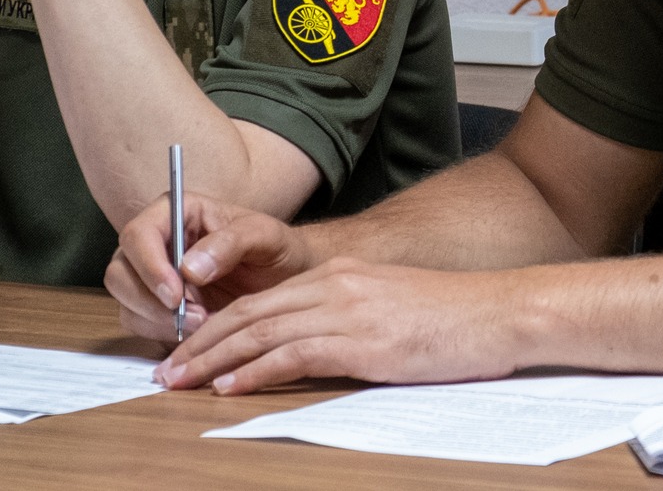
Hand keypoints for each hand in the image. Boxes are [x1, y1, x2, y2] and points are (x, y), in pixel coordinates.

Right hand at [105, 192, 317, 342]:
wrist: (285, 280)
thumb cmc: (275, 249)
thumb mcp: (264, 236)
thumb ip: (231, 242)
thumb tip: (189, 268)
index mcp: (176, 212)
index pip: (138, 234)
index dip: (149, 265)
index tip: (176, 294)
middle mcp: (156, 242)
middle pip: (120, 271)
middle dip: (149, 301)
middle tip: (192, 317)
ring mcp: (151, 275)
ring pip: (125, 301)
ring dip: (156, 321)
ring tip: (201, 324)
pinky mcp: (155, 306)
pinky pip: (138, 323)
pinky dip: (160, 334)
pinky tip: (195, 333)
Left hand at [155, 260, 523, 393]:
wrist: (499, 312)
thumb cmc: (452, 319)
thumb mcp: (387, 310)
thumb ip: (345, 322)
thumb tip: (306, 353)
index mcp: (337, 276)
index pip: (259, 300)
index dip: (215, 326)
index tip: (185, 350)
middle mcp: (334, 286)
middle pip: (248, 313)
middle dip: (199, 343)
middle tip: (164, 370)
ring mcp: (348, 311)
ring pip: (261, 332)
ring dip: (213, 359)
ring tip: (179, 381)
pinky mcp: (363, 341)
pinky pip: (295, 354)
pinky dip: (255, 370)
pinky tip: (229, 385)